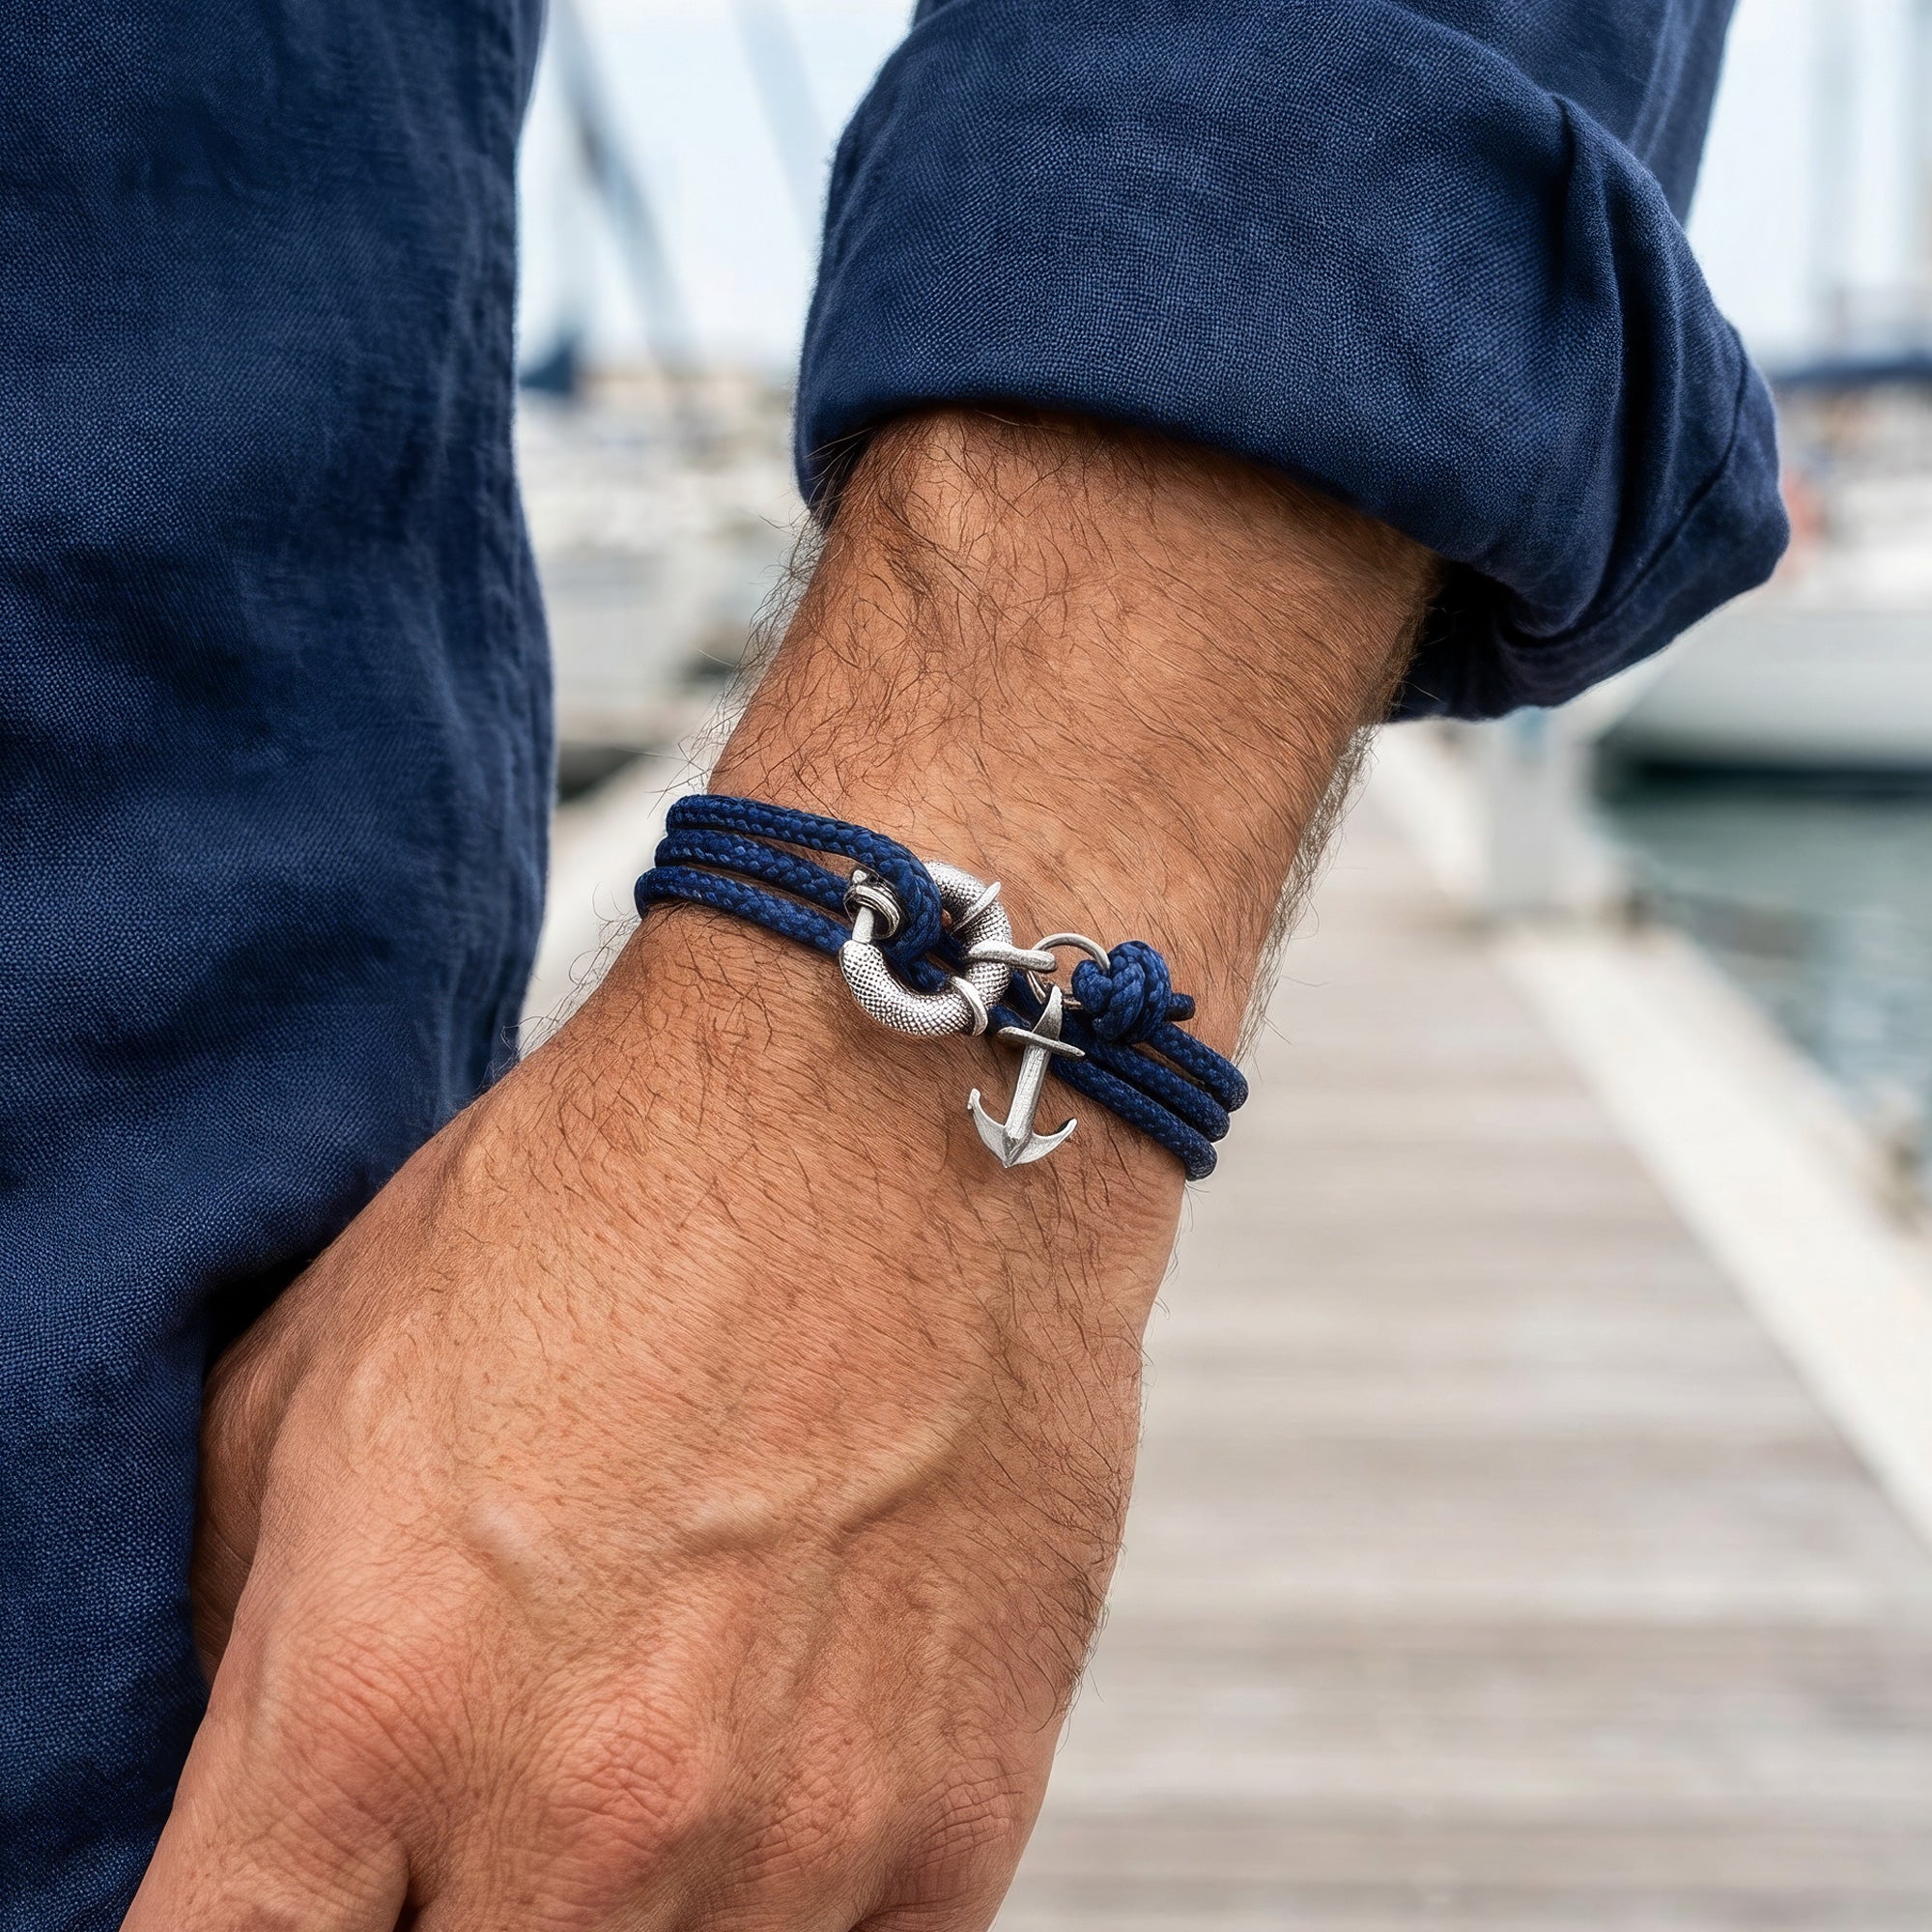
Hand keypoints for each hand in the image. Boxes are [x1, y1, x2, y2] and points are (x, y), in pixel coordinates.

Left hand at [127, 411, 1432, 1927]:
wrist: (901, 1103)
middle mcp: (581, 1820)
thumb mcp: (325, 1370)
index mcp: (372, 1704)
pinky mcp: (954, 1828)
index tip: (292, 1894)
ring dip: (619, 1912)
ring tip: (637, 1761)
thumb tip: (246, 1783)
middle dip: (436, 1917)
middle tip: (470, 1812)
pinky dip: (781, 1907)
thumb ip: (244, 1624)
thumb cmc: (625, 1192)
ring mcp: (790, 1847)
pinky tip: (770, 1781)